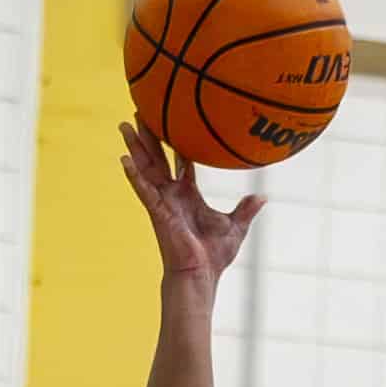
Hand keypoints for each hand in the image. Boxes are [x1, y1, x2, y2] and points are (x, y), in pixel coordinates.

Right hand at [120, 118, 263, 281]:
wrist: (201, 275)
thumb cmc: (214, 256)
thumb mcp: (235, 226)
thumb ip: (246, 210)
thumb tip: (262, 198)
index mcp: (188, 195)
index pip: (182, 162)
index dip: (179, 143)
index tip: (176, 123)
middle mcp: (171, 195)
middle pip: (158, 158)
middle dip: (149, 136)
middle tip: (141, 111)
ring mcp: (162, 202)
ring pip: (146, 167)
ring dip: (135, 146)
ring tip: (125, 124)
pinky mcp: (157, 211)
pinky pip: (143, 189)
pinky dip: (134, 175)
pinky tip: (123, 159)